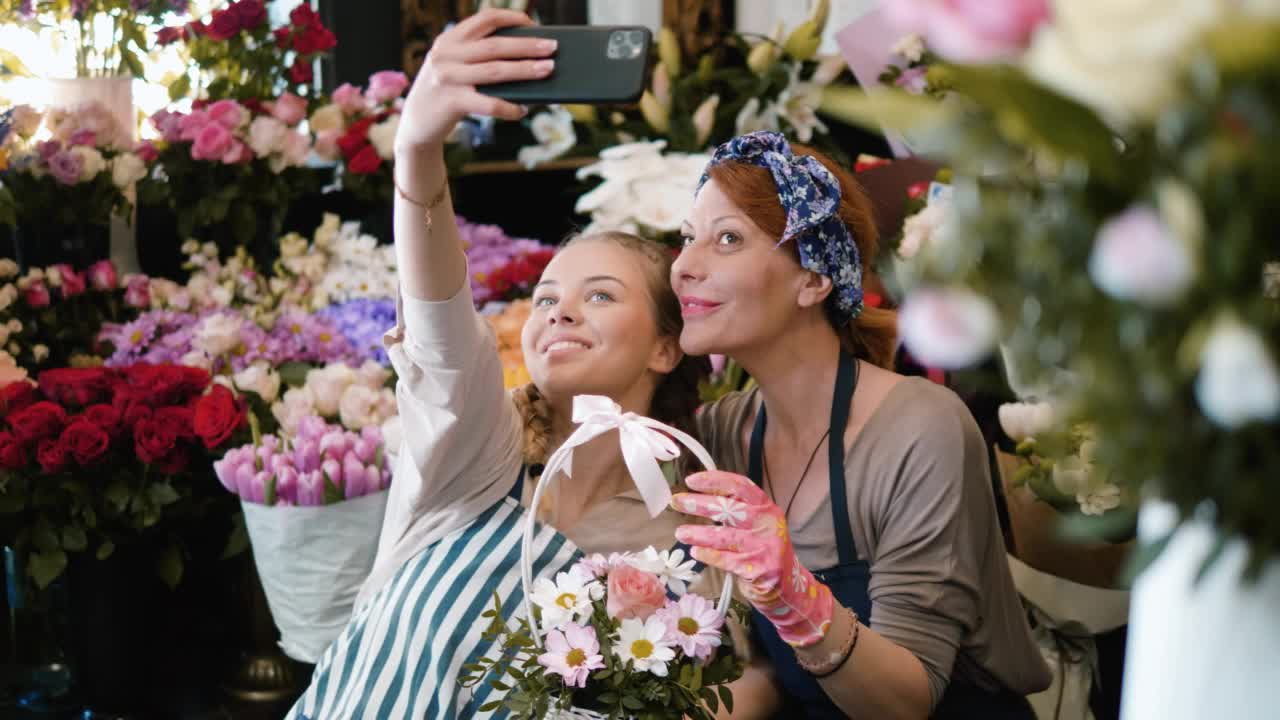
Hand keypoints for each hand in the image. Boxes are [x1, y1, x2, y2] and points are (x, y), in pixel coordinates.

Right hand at [394, 8, 556, 152]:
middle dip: (528, 45)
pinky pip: (489, 103)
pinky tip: (523, 109)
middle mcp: (446, 54)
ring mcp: (448, 78)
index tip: (533, 24)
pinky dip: (509, 107)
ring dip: (525, 70)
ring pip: (495, 71)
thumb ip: (477, 57)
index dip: (511, 18)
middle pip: (495, 45)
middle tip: (552, 47)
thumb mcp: (454, 66)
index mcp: (449, 39)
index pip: (484, 19)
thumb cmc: (445, 93)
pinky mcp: (451, 102)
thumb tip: (526, 57)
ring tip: (548, 70)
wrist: (416, 125)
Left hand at [673, 470, 833, 647]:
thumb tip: (699, 496)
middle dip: (699, 504)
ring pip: (724, 536)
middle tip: (676, 502)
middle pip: (729, 508)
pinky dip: (708, 555)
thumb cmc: (764, 549)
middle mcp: (767, 524)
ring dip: (698, 533)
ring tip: (679, 533)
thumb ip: (737, 511)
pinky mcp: (758, 569)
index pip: (740, 486)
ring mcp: (763, 547)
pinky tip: (695, 552)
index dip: (714, 481)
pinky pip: (726, 560)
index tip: (691, 480)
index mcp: (766, 508)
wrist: (787, 586)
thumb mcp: (758, 524)